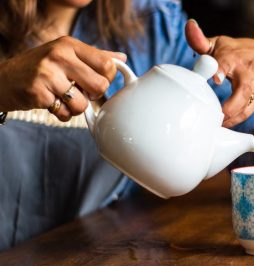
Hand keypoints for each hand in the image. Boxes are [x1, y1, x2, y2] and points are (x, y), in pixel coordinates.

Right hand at [0, 36, 125, 120]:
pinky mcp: (38, 93)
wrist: (2, 80)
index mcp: (69, 44)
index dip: (107, 79)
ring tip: (64, 98)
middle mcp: (59, 56)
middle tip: (81, 92)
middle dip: (93, 95)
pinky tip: (52, 104)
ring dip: (76, 108)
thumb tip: (122, 59)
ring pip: (83, 104)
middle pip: (100, 86)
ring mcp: (47, 74)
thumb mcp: (65, 54)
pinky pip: (65, 113)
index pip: (107, 65)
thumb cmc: (40, 68)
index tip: (96, 81)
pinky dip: (62, 114)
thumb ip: (94, 57)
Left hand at [185, 20, 253, 127]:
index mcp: (234, 57)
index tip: (216, 78)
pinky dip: (234, 122)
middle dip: (231, 104)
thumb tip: (190, 27)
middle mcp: (247, 73)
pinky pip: (247, 114)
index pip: (228, 61)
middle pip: (243, 90)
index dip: (221, 69)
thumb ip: (201, 40)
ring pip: (246, 106)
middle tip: (216, 114)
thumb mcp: (220, 44)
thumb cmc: (237, 53)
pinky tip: (221, 127)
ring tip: (214, 125)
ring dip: (230, 118)